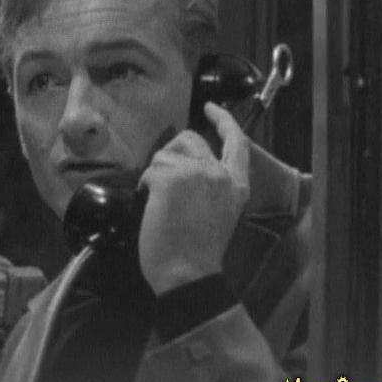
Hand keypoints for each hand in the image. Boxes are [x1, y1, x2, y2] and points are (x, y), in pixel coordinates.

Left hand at [137, 102, 249, 295]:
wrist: (189, 274)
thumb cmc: (199, 251)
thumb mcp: (219, 212)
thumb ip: (211, 185)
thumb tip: (185, 164)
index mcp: (237, 184)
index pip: (236, 142)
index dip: (223, 121)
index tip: (211, 108)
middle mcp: (219, 173)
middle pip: (191, 139)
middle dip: (172, 151)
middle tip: (163, 175)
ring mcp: (196, 173)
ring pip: (165, 153)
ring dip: (156, 173)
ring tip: (159, 200)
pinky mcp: (170, 179)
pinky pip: (150, 170)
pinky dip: (144, 184)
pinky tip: (150, 202)